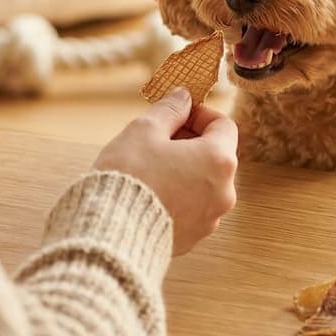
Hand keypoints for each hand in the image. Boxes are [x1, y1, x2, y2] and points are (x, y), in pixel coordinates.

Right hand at [93, 88, 238, 254]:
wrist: (111, 232)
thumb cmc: (129, 176)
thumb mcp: (145, 129)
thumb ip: (170, 109)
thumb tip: (184, 96)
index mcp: (218, 160)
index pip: (223, 125)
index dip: (200, 114)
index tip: (177, 113)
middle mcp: (223, 192)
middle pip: (215, 155)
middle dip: (190, 142)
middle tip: (158, 138)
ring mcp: (210, 219)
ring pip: (203, 183)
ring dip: (184, 169)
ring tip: (150, 167)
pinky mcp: (193, 238)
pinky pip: (191, 208)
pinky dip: (178, 196)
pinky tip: (150, 193)